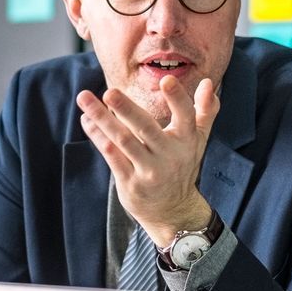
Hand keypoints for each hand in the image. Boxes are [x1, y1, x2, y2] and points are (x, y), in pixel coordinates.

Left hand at [76, 75, 219, 243]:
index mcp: (187, 140)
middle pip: (146, 127)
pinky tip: (87, 120)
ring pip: (123, 140)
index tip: (166, 79)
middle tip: (110, 91)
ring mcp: (149, 170)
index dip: (177, 98)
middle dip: (127, 109)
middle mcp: (169, 155)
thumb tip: (207, 82)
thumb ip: (205, 110)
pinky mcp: (130, 182)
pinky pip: (111, 155)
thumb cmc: (182, 165)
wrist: (173, 211)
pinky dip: (98, 136)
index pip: (185, 116)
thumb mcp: (198, 140)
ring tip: (84, 98)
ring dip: (102, 119)